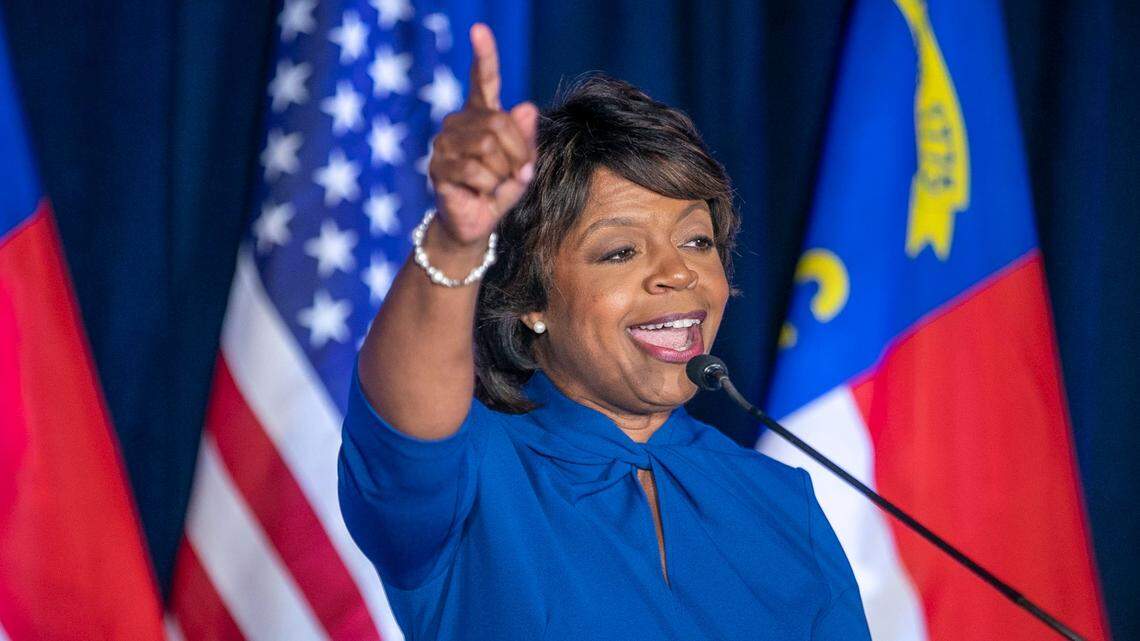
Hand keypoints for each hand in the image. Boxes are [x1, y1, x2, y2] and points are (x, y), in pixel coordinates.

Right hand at [428, 23, 537, 247]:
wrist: (475, 226)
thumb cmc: (499, 191)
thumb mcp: (522, 166)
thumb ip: (526, 139)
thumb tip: (527, 106)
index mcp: (480, 116)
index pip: (483, 80)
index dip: (484, 55)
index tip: (479, 29)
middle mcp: (458, 123)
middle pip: (498, 122)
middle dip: (518, 152)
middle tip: (519, 173)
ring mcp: (444, 143)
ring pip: (488, 146)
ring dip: (503, 171)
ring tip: (497, 183)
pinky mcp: (438, 167)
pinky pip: (476, 170)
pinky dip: (489, 185)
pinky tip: (481, 192)